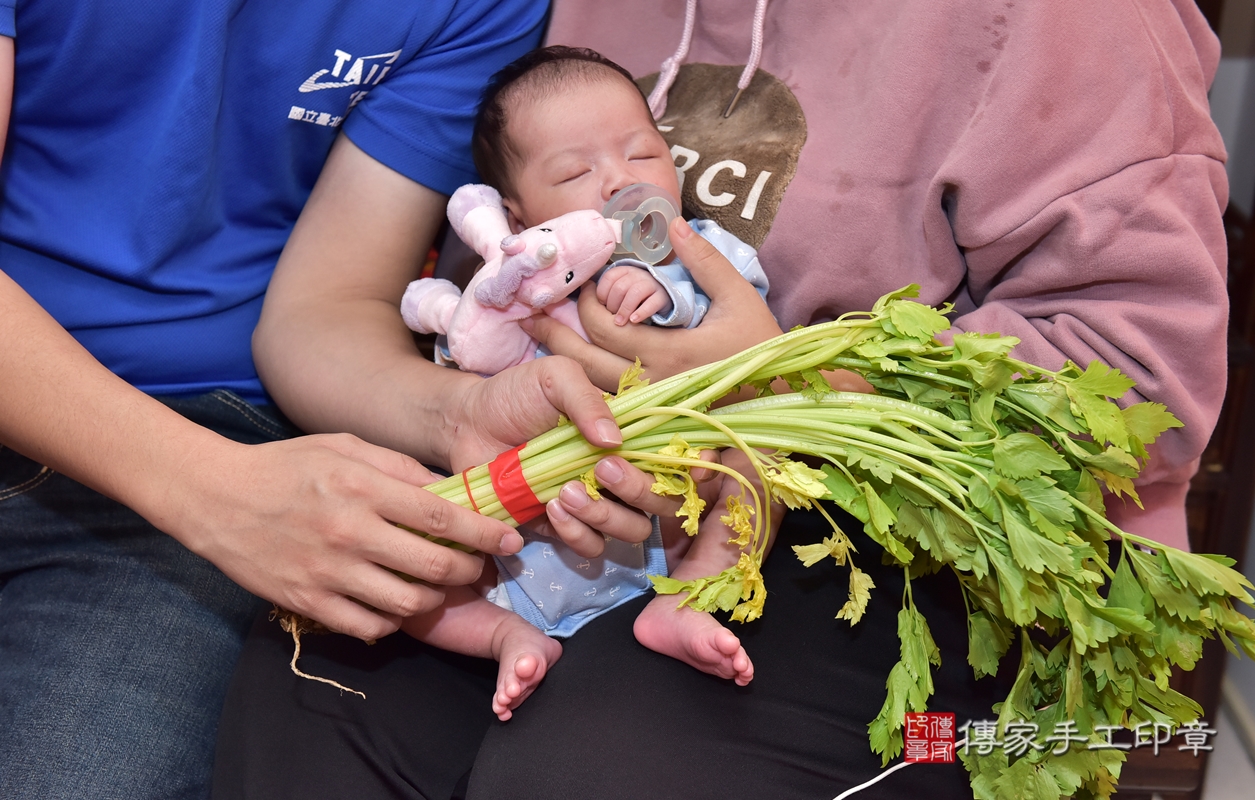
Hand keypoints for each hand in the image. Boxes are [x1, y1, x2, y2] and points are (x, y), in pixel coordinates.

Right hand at [167, 433, 525, 641]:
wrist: (215, 496)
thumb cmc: (286, 466)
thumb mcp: (345, 447)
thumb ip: (400, 468)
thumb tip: (451, 490)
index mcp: (361, 487)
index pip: (441, 517)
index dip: (485, 533)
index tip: (510, 539)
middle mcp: (348, 532)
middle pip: (433, 566)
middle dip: (471, 571)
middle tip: (481, 567)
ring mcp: (326, 572)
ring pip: (407, 604)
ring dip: (436, 600)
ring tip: (442, 588)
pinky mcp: (306, 601)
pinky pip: (368, 626)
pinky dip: (393, 622)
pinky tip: (397, 605)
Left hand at [446, 356, 714, 557]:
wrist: (467, 423)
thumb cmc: (517, 394)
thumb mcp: (555, 376)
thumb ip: (587, 399)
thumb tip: (615, 441)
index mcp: (630, 433)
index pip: (681, 456)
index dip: (698, 466)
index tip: (695, 466)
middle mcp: (623, 471)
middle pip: (665, 502)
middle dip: (641, 490)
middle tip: (602, 468)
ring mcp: (598, 501)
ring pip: (632, 529)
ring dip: (605, 515)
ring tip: (566, 492)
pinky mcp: (567, 526)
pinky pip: (592, 547)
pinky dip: (577, 533)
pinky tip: (551, 508)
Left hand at [523, 217, 782, 390]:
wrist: (780, 398)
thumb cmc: (763, 345)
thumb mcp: (740, 295)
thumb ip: (704, 260)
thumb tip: (671, 223)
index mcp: (670, 354)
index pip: (603, 328)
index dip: (582, 305)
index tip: (575, 286)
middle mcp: (654, 386)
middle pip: (582, 362)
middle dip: (552, 335)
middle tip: (528, 313)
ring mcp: (651, 408)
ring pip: (588, 387)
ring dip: (560, 361)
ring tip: (535, 337)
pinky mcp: (653, 420)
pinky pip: (605, 405)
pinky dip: (581, 385)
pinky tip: (564, 370)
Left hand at [596, 265, 670, 325]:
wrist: (661, 296)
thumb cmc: (633, 296)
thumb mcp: (619, 290)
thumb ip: (604, 290)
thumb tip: (585, 288)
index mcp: (624, 271)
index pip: (609, 278)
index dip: (602, 293)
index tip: (602, 305)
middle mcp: (637, 274)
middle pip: (620, 287)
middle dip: (612, 304)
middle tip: (611, 317)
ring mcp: (651, 284)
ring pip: (635, 293)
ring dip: (624, 309)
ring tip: (620, 323)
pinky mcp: (662, 296)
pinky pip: (652, 303)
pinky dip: (641, 312)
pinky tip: (634, 321)